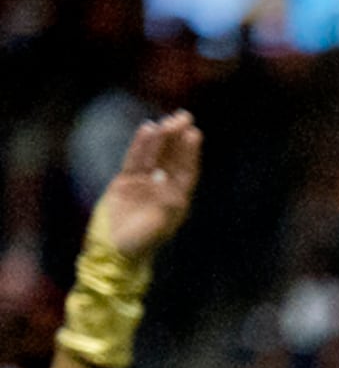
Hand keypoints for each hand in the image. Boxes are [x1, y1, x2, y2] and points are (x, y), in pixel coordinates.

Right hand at [92, 111, 200, 256]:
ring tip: (166, 121)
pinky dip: (140, 146)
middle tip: (184, 117)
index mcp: (177, 198)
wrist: (116, 251)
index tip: (194, 133)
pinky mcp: (125, 181)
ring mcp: (143, 183)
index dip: (190, 152)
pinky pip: (134, 160)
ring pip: (153, 155)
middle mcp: (162, 187)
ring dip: (160, 138)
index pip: (185, 170)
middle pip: (171, 157)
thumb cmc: (142, 243)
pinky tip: (147, 131)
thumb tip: (165, 179)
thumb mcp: (161, 223)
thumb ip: (166, 203)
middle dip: (177, 138)